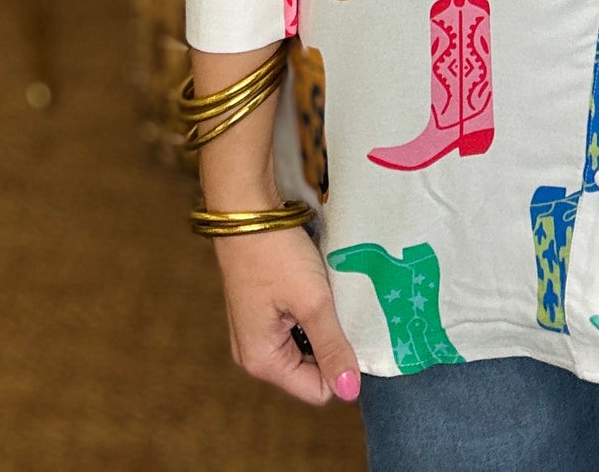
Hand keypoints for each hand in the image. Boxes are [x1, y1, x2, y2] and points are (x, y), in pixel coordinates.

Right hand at [213, 225, 361, 406]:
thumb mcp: (312, 301)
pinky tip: (317, 286)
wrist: (245, 209)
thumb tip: (350, 391)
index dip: (341, 365)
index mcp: (262, 361)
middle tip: (341, 307)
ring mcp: (255, 332)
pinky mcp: (261, 311)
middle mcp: (254, 354)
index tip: (352, 329)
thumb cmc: (276, 253)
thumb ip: (332, 346)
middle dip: (331, 343)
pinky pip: (294, 326)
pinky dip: (310, 311)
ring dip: (322, 324)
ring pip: (305, 345)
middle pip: (310, 370)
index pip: (317, 390)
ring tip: (330, 295)